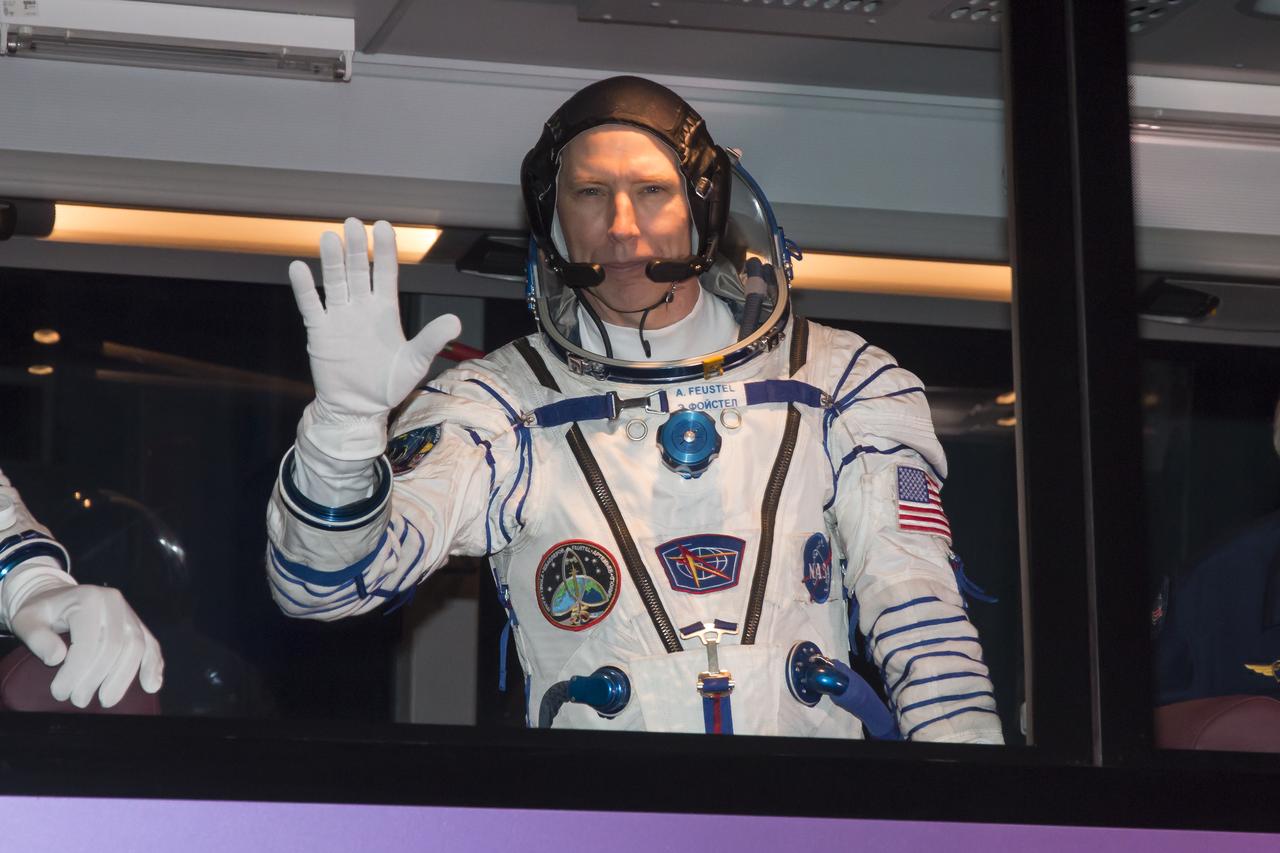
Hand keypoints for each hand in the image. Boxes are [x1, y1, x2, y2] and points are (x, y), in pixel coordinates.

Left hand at [10, 584, 163, 708]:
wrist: (55, 596)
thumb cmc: (41, 612)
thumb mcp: (27, 620)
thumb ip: (37, 637)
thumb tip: (57, 658)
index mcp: (88, 599)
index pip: (89, 641)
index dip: (76, 671)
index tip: (60, 693)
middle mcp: (114, 602)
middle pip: (115, 645)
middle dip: (98, 678)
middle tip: (79, 701)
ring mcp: (129, 612)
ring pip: (137, 647)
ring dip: (124, 678)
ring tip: (107, 700)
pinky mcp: (136, 623)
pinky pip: (151, 644)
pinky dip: (153, 665)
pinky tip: (151, 685)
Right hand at [289, 218, 460, 428]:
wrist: (359, 408)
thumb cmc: (388, 384)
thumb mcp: (416, 362)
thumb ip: (432, 339)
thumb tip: (456, 320)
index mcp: (385, 310)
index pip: (385, 273)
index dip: (384, 251)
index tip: (383, 227)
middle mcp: (362, 307)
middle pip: (358, 270)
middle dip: (357, 248)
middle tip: (354, 223)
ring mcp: (340, 317)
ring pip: (335, 282)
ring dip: (332, 261)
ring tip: (330, 238)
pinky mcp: (320, 331)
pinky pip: (312, 305)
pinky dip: (305, 288)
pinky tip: (298, 268)